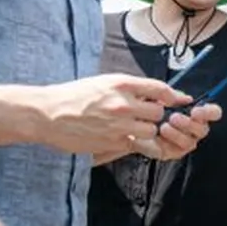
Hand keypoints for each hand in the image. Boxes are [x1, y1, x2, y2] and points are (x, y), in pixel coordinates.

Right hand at [36, 73, 187, 154]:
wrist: (48, 113)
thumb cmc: (75, 95)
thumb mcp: (104, 82)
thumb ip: (130, 87)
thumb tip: (155, 93)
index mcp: (122, 84)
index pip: (159, 89)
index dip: (172, 96)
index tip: (178, 99)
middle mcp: (123, 103)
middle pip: (158, 112)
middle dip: (155, 115)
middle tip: (143, 115)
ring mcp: (119, 124)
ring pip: (150, 130)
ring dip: (145, 130)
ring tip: (130, 126)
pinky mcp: (112, 142)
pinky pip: (133, 143)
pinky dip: (129, 141)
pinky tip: (115, 135)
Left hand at [128, 102, 221, 160]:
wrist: (131, 121)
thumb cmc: (148, 107)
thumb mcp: (159, 96)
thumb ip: (174, 96)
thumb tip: (187, 99)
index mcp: (196, 113)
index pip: (213, 113)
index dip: (210, 112)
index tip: (196, 111)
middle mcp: (193, 129)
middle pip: (203, 129)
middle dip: (189, 124)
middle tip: (174, 117)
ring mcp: (184, 142)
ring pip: (190, 142)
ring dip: (177, 135)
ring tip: (163, 127)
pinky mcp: (172, 152)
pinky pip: (175, 151)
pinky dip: (166, 144)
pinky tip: (156, 137)